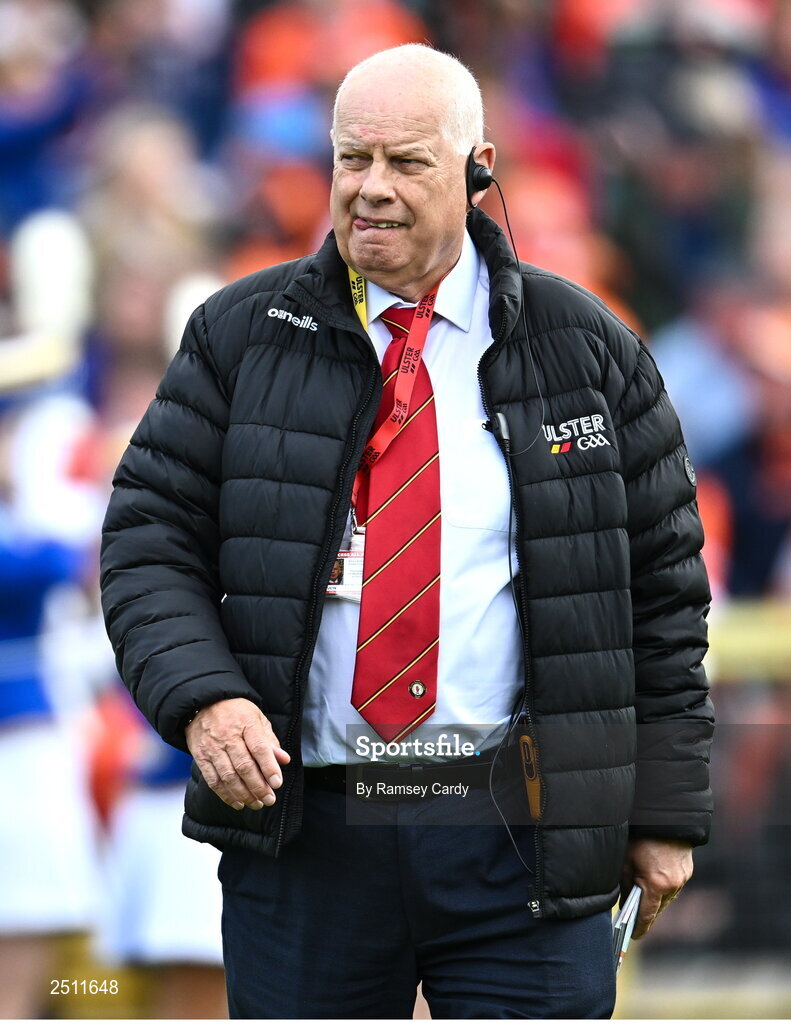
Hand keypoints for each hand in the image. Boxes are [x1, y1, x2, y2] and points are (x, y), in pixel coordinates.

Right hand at [186, 697, 290, 811]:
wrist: (203, 703)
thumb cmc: (236, 712)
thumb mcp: (257, 718)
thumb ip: (269, 740)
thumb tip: (284, 760)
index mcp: (246, 723)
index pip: (259, 748)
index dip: (269, 767)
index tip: (277, 784)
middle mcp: (228, 736)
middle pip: (244, 766)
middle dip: (258, 787)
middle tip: (269, 800)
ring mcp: (212, 747)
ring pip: (228, 776)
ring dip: (244, 794)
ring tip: (256, 804)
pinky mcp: (201, 757)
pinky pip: (213, 780)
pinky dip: (225, 795)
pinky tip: (238, 803)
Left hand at [621, 838, 693, 938]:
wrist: (664, 815)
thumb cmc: (640, 836)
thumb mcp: (625, 860)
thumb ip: (625, 885)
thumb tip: (626, 903)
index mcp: (656, 884)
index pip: (647, 915)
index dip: (639, 927)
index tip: (633, 936)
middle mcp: (673, 885)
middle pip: (658, 909)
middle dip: (647, 915)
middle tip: (634, 922)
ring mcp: (683, 878)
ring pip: (667, 898)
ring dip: (655, 901)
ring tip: (642, 903)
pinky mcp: (687, 870)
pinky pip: (673, 886)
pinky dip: (663, 888)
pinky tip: (653, 884)